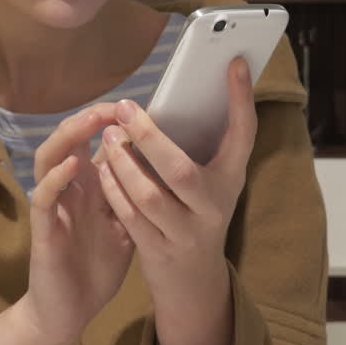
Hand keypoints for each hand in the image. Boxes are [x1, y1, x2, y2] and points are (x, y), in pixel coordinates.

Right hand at [17, 103, 133, 344]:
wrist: (70, 310)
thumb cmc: (98, 265)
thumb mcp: (127, 224)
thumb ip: (140, 196)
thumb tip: (176, 168)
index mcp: (90, 186)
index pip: (94, 141)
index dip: (111, 121)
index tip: (137, 106)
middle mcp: (69, 188)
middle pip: (70, 140)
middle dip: (90, 119)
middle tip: (115, 107)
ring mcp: (54, 206)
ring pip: (49, 159)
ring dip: (68, 137)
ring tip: (91, 122)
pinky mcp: (42, 229)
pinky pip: (43, 198)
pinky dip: (54, 179)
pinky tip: (72, 166)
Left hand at [95, 57, 256, 301]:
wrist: (194, 280)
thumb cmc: (198, 214)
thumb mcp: (212, 183)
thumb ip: (201, 149)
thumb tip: (179, 97)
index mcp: (231, 180)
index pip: (243, 135)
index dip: (241, 100)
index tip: (234, 64)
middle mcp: (213, 206)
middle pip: (179, 170)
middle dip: (149, 137)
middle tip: (125, 109)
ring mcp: (185, 232)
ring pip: (148, 196)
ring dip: (123, 164)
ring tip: (108, 136)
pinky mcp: (159, 250)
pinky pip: (130, 217)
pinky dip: (114, 190)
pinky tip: (102, 169)